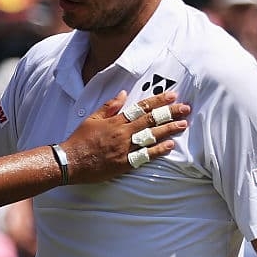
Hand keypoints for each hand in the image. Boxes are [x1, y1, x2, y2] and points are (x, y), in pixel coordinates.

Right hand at [62, 91, 189, 183]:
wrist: (70, 161)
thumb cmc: (79, 140)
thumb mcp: (92, 118)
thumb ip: (109, 106)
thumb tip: (124, 94)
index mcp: (115, 120)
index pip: (141, 107)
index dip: (158, 101)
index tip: (172, 96)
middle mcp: (122, 132)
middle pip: (150, 120)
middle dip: (169, 113)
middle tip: (186, 108)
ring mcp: (124, 148)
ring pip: (150, 136)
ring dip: (168, 130)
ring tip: (183, 124)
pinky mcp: (123, 163)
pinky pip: (144, 156)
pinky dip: (157, 151)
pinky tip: (170, 146)